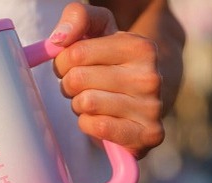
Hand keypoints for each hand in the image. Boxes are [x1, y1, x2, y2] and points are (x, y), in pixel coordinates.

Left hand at [50, 2, 163, 158]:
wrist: (141, 100)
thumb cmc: (111, 63)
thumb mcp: (98, 30)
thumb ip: (78, 18)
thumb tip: (60, 38)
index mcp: (140, 47)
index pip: (75, 52)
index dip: (63, 61)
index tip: (73, 65)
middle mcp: (150, 76)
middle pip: (77, 79)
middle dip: (70, 84)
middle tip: (83, 86)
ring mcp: (152, 107)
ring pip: (85, 103)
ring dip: (79, 105)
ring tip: (93, 102)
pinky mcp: (148, 135)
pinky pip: (97, 127)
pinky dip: (88, 124)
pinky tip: (100, 119)